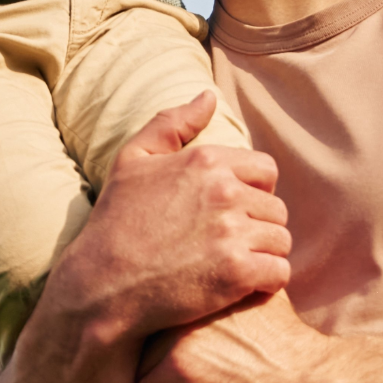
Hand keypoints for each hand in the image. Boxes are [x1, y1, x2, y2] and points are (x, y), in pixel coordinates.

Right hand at [39, 92, 291, 349]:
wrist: (101, 284)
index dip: (252, 192)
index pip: (265, 170)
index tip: (228, 213)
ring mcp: (233, 233)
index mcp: (206, 160)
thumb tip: (209, 96)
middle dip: (257, 226)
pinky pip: (280, 272)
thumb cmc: (115, 222)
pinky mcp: (238, 273)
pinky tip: (239, 286)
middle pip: (276, 208)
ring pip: (281, 241)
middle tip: (226, 244)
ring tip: (231, 265)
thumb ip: (172, 122)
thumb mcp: (132, 160)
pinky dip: (265, 282)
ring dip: (263, 255)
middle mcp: (224, 191)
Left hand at [135, 288, 332, 382]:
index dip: (161, 329)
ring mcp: (179, 335)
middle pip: (147, 331)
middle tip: (145, 378)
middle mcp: (187, 304)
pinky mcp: (176, 369)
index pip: (164, 304)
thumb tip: (226, 290)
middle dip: (148, 355)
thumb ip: (235, 292)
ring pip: (141, 360)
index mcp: (208, 285)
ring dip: (144, 381)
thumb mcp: (264, 301)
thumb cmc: (294, 351)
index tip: (158, 351)